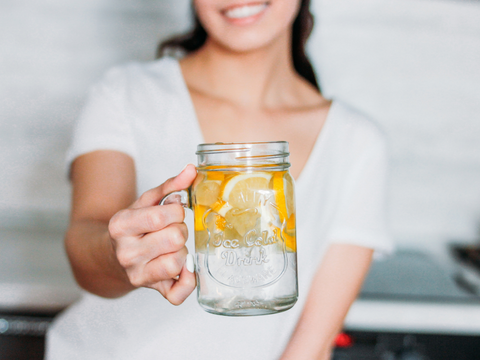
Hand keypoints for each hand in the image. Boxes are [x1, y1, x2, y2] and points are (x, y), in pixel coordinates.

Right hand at [108, 164, 196, 304]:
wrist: (111, 257)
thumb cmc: (134, 227)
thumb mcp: (145, 202)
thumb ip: (169, 186)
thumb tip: (191, 170)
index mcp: (121, 226)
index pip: (163, 216)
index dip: (177, 211)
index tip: (172, 212)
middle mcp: (126, 253)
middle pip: (175, 238)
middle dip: (180, 230)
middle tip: (172, 230)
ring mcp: (137, 275)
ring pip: (178, 262)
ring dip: (183, 251)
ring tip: (173, 247)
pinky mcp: (150, 290)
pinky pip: (178, 294)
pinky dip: (188, 281)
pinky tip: (185, 268)